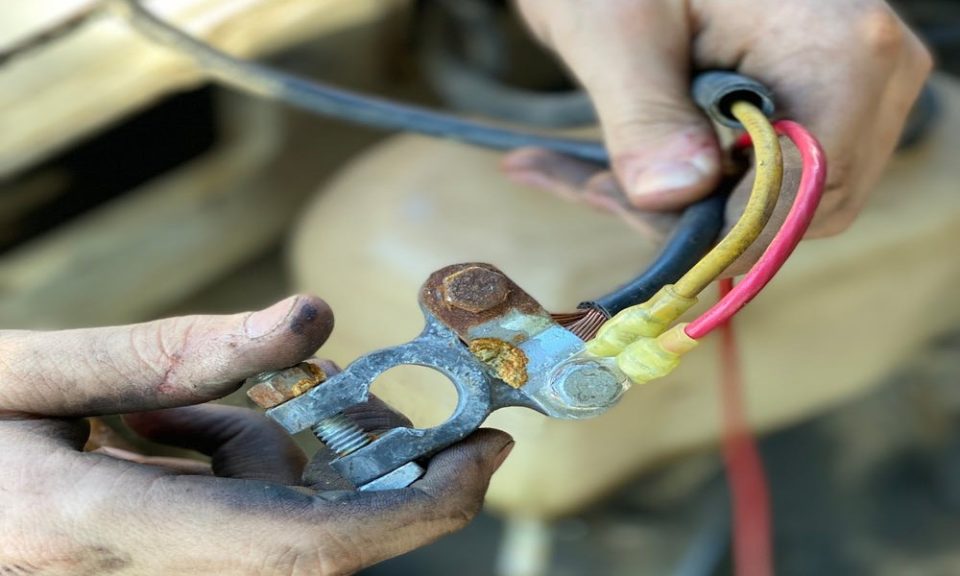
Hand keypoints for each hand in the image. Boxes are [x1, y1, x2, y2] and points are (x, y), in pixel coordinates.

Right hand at [0, 295, 512, 574]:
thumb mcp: (29, 372)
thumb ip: (175, 352)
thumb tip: (312, 318)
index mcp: (100, 532)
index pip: (302, 549)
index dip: (414, 512)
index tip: (488, 453)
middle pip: (302, 532)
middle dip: (350, 460)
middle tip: (354, 387)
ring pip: (264, 519)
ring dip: (263, 450)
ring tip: (170, 403)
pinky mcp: (138, 567)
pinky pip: (226, 520)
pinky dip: (226, 466)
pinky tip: (161, 432)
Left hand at [506, 0, 931, 270]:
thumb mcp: (615, 30)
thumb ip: (643, 115)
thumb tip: (674, 196)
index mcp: (839, 48)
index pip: (808, 191)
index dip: (728, 228)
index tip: (646, 216)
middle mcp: (876, 74)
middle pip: (802, 207)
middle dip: (699, 216)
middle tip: (607, 186)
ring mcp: (864, 92)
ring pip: (789, 204)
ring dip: (692, 204)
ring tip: (612, 168)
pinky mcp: (835, 104)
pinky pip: (781, 179)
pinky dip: (706, 185)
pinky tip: (642, 160)